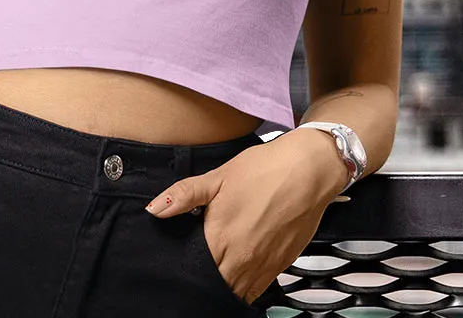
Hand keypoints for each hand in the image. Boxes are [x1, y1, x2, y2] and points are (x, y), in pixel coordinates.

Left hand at [144, 131, 336, 304]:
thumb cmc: (261, 170)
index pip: (195, 271)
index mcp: (220, 240)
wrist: (307, 171)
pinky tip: (239, 269)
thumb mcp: (217, 178)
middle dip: (204, 280)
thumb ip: (184, 195)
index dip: (185, 270)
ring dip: (225, 285)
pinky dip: (246, 285)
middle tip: (196, 267)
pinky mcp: (282, 265)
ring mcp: (264, 266)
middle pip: (215, 286)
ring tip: (216, 269)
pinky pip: (258, 288)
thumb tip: (155, 209)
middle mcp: (242, 260)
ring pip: (237, 291)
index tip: (179, 263)